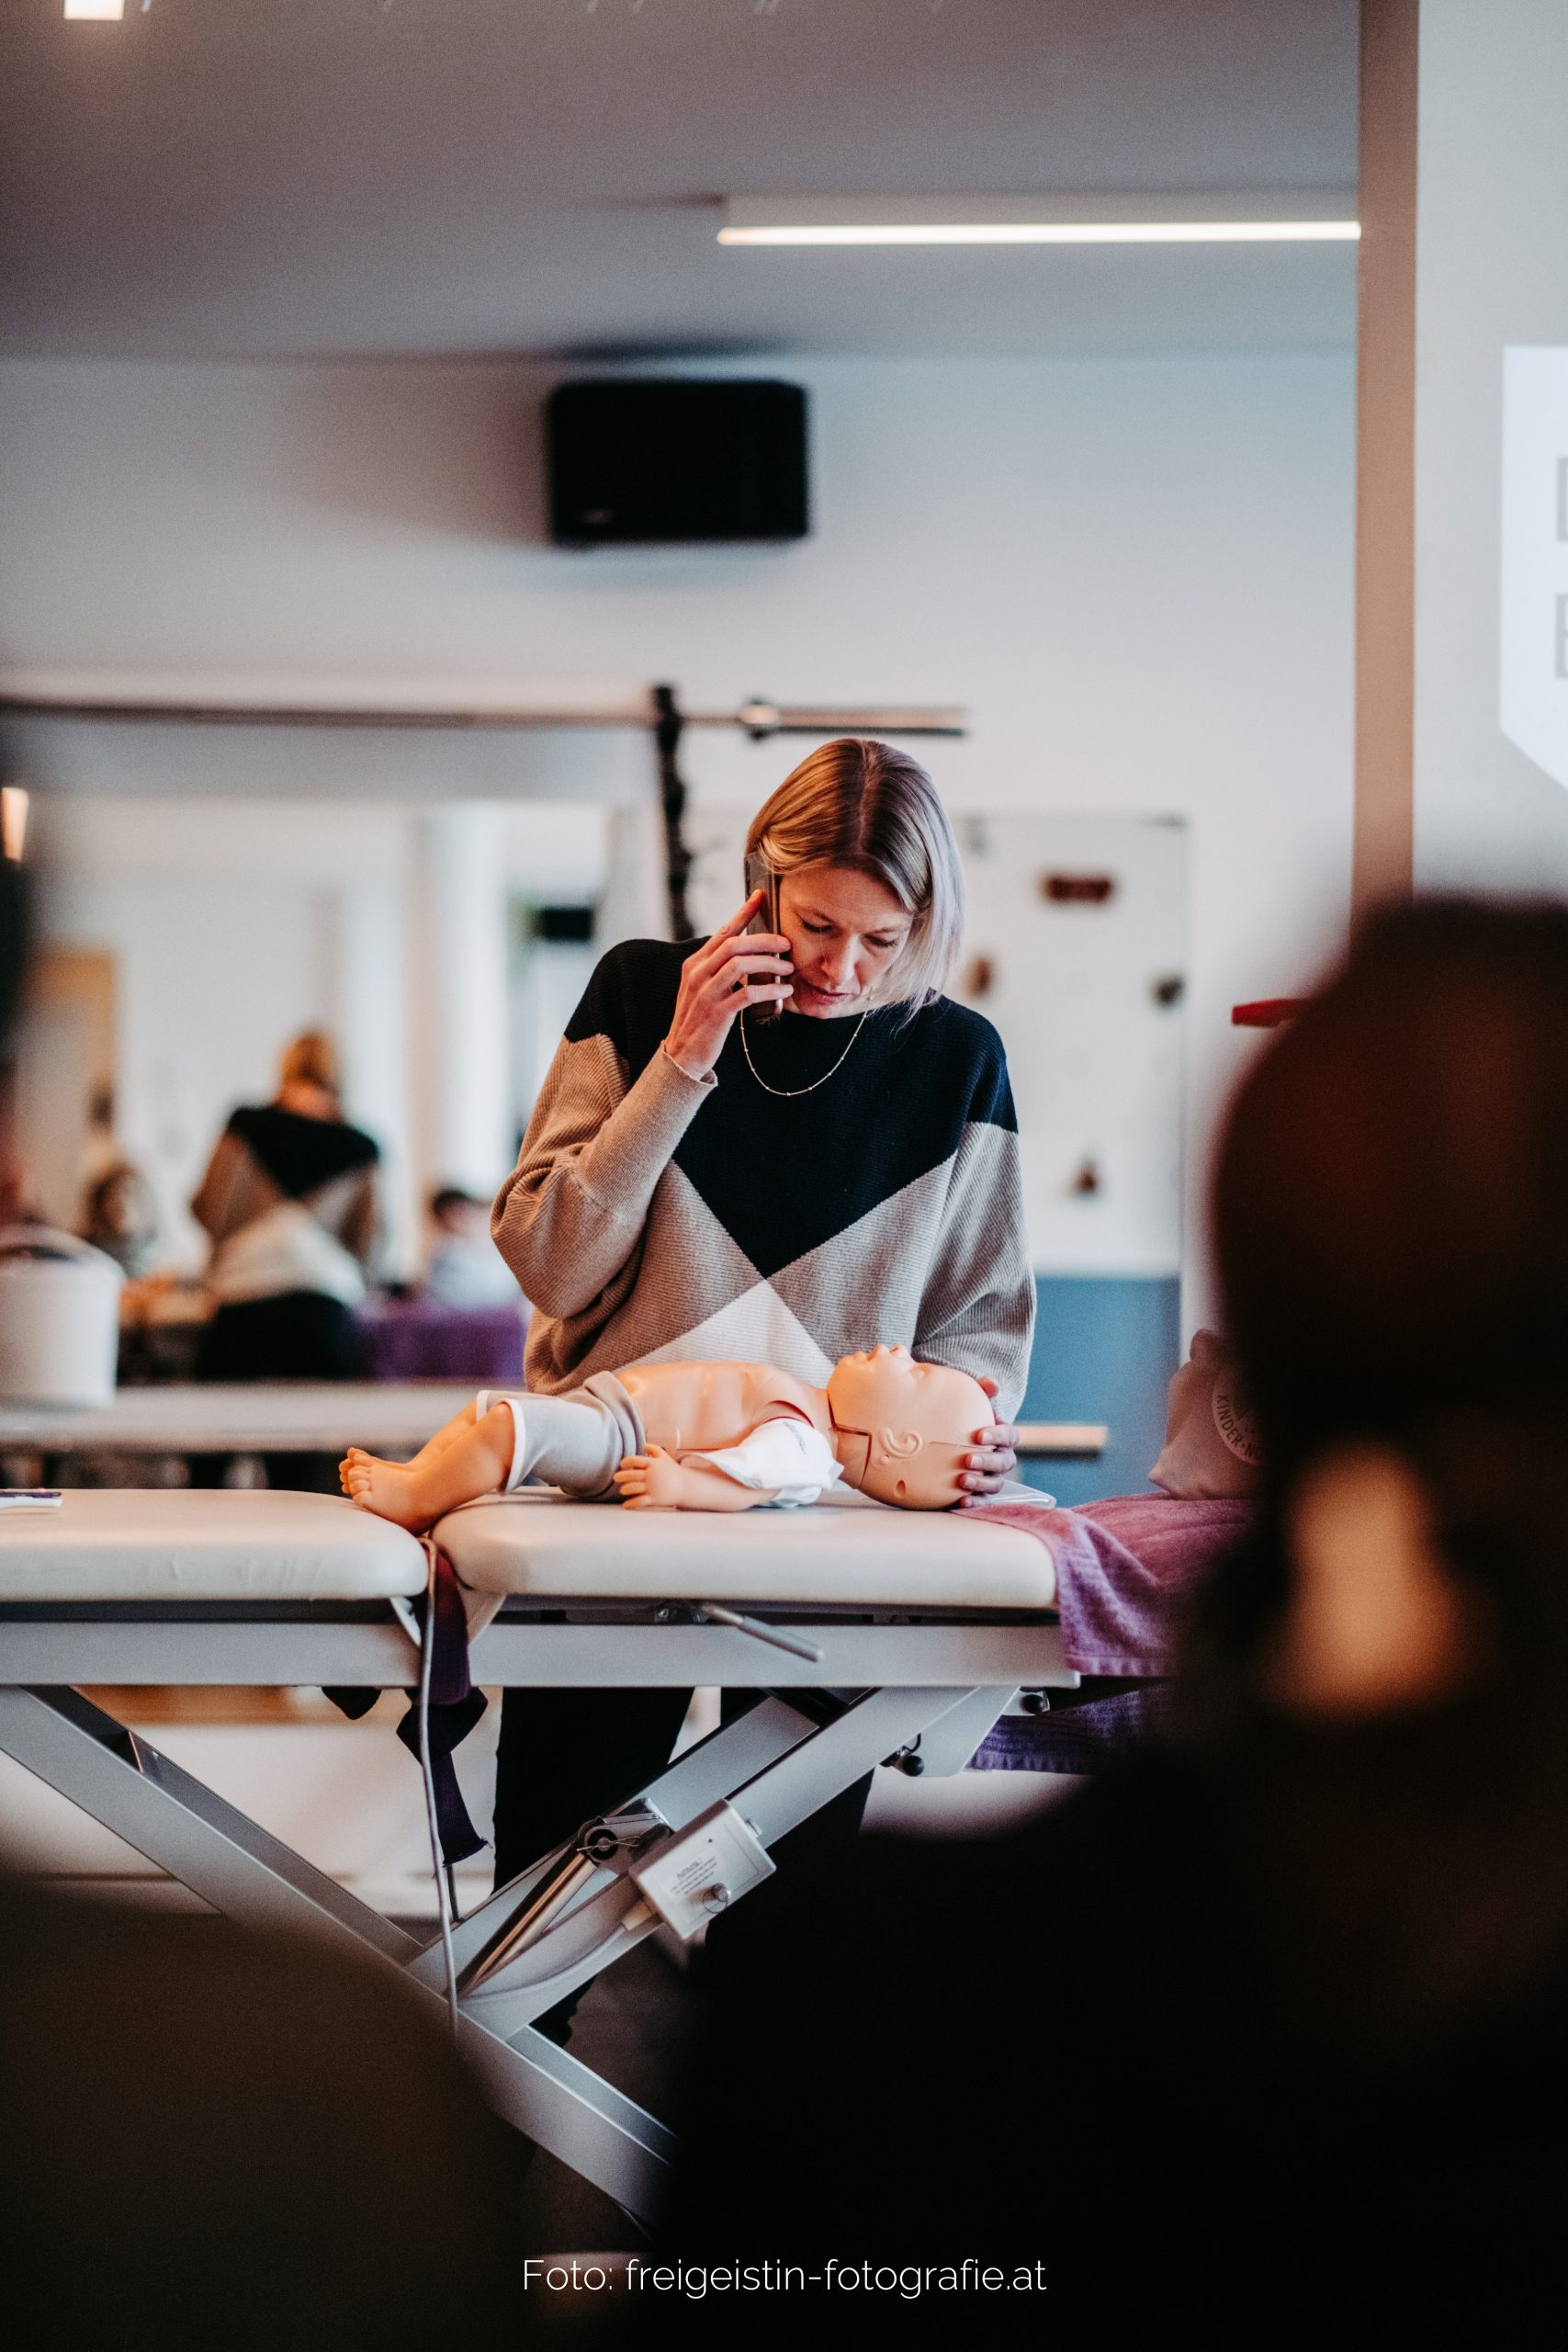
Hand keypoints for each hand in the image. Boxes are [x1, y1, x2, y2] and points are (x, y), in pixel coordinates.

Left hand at [613, 1444, 690, 1509]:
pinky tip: (625, 1505)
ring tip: (623, 1490)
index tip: (622, 1464)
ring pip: (633, 1488)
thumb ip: (654, 1449)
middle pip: (631, 1475)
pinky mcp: (654, 1499)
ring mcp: (652, 1487)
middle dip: (621, 1476)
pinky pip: (639, 1502)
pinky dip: (631, 1504)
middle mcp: (651, 1475)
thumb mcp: (665, 1457)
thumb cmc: (672, 1470)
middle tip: (615, 1478)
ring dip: (625, 1489)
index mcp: (653, 1464)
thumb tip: (643, 1444)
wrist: (685, 1486)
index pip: (636, 1460)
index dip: (627, 1461)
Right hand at [663, 891, 792, 1079]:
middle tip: (787, 943)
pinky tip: (784, 992)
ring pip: (741, 965)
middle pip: (734, 944)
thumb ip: (718, 969)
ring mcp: (706, 993)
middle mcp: (698, 973)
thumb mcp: (703, 989)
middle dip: (764, 940)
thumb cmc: (699, 1021)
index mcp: (695, 964)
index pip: (722, 931)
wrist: (682, 1056)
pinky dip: (770, 990)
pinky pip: (748, 994)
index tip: (760, 896)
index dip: (743, 912)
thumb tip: (747, 952)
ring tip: (788, 968)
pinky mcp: (717, 1013)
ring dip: (770, 964)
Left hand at [962, 1377, 1018, 1496]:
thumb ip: (981, 1392)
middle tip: (968, 1459)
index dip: (997, 1435)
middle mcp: (1003, 1459)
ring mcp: (993, 1477)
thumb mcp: (972, 1404)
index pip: (1010, 1436)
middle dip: (987, 1461)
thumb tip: (991, 1383)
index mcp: (1005, 1437)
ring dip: (980, 1483)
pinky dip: (974, 1502)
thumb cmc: (965, 1419)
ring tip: (962, 1480)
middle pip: (1004, 1463)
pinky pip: (983, 1501)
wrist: (953, 1440)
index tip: (978, 1435)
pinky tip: (960, 1502)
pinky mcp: (981, 1493)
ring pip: (995, 1484)